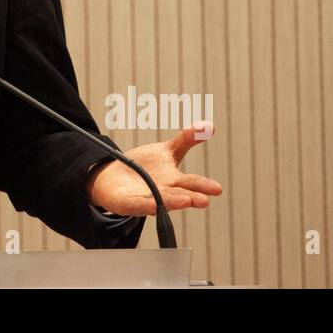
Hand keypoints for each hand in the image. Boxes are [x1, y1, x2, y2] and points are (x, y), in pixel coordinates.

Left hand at [85, 122, 222, 215]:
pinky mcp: (129, 203)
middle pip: (179, 195)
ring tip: (185, 201)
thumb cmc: (145, 167)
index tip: (217, 189)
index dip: (204, 186)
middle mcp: (164, 192)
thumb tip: (210, 126)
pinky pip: (138, 205)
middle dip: (191, 198)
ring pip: (162, 201)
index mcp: (174, 181)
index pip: (192, 183)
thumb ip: (187, 140)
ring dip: (173, 202)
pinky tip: (153, 205)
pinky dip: (146, 205)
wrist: (116, 177)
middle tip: (204, 201)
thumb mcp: (167, 150)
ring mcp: (147, 199)